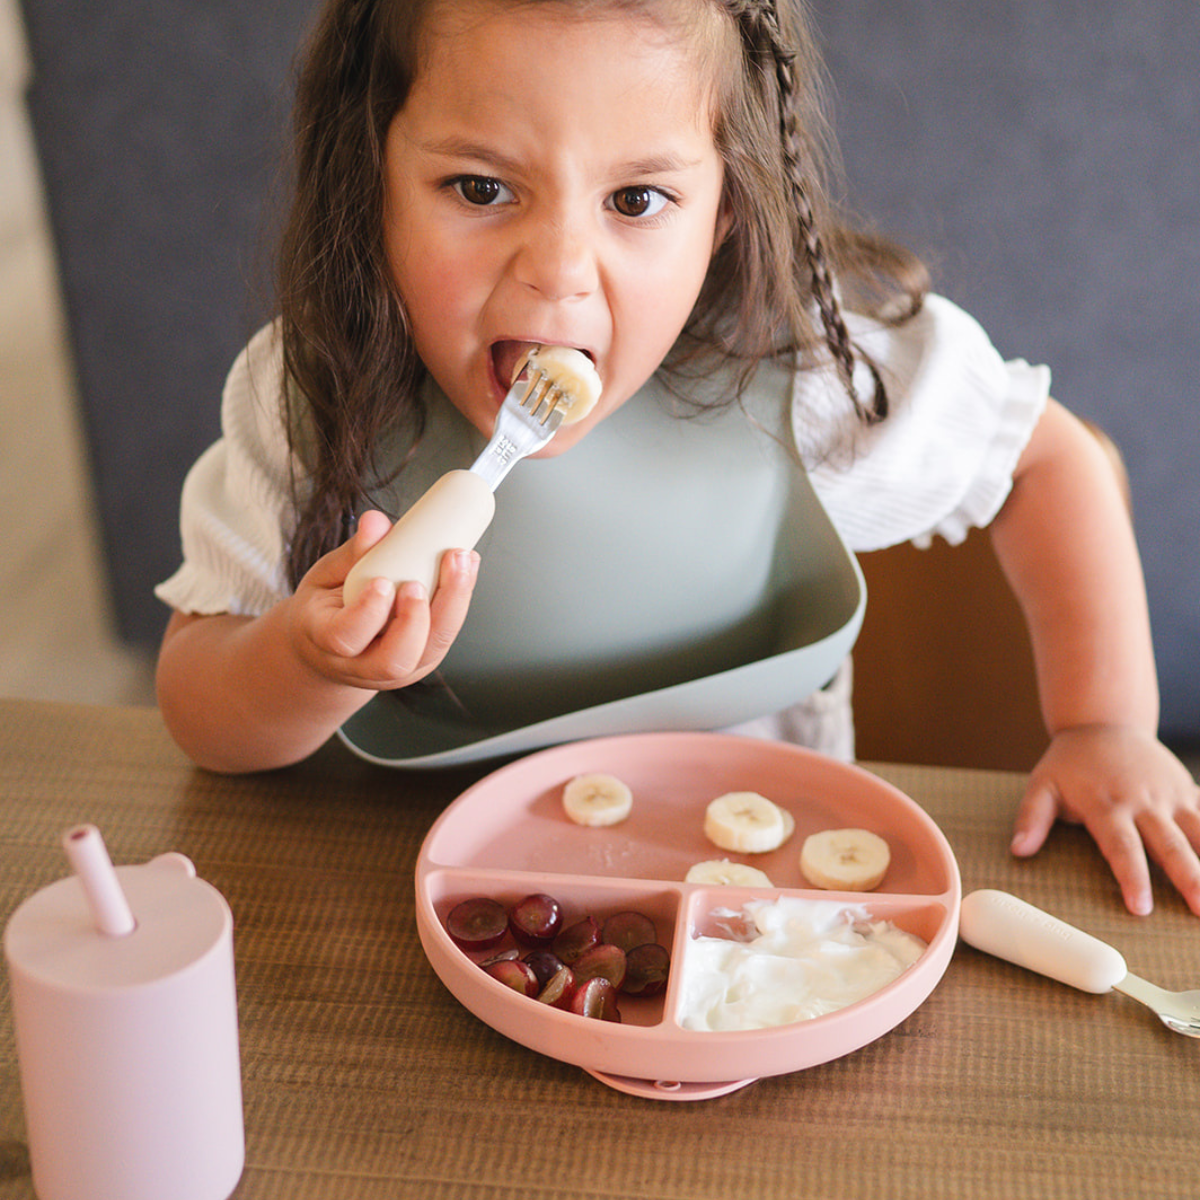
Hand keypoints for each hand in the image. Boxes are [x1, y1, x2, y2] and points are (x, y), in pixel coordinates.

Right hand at [287, 510, 478, 691]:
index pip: (345, 638)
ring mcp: (398, 669)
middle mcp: (363, 665)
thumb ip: (351, 554)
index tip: (382, 582)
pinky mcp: (423, 659)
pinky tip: (465, 568)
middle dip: (415, 619)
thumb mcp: (325, 579)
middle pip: (395, 659)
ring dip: (451, 605)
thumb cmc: (325, 612)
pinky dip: (459, 602)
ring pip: (430, 650)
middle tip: (419, 581)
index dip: (368, 613)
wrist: (332, 650)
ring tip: (459, 562)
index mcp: (326, 642)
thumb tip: (376, 522)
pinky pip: (445, 636)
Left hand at [1011, 725, 1199, 915]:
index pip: (1121, 848)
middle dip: (1188, 879)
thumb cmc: (1070, 763)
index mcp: (1107, 805)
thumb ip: (1031, 818)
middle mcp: (1143, 802)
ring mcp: (1170, 796)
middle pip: (1170, 845)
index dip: (1132, 877)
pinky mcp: (1187, 791)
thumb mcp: (1042, 785)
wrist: (1103, 724)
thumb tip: (1018, 850)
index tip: (1141, 908)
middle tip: (1199, 909)